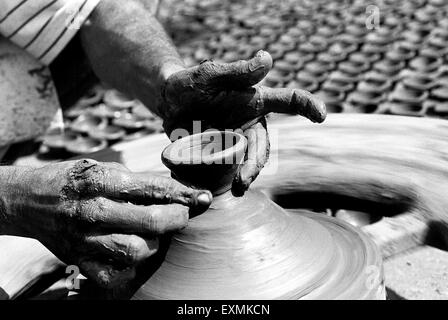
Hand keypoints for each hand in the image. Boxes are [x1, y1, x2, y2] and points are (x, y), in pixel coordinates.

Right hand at [4, 159, 211, 287]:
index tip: (203, 196)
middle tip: (184, 215)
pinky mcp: (78, 259)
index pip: (152, 188)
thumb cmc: (73, 180)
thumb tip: (176, 189)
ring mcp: (85, 239)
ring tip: (156, 235)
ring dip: (155, 244)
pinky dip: (129, 268)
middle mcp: (93, 210)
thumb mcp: (101, 168)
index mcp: (100, 181)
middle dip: (177, 218)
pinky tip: (133, 254)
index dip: (183, 193)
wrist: (28, 200)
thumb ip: (135, 180)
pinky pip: (113, 274)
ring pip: (136, 251)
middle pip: (151, 222)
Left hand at [161, 51, 326, 193]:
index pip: (288, 100)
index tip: (321, 115)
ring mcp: (236, 140)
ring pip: (248, 161)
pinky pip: (228, 168)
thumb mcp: (210, 74)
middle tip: (243, 180)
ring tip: (235, 189)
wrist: (168, 103)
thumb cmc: (191, 83)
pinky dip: (224, 178)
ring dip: (244, 175)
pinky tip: (211, 185)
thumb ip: (237, 71)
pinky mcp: (221, 154)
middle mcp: (251, 122)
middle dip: (256, 163)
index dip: (307, 106)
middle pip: (263, 145)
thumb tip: (267, 57)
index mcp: (255, 101)